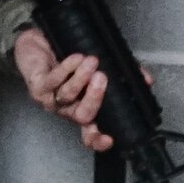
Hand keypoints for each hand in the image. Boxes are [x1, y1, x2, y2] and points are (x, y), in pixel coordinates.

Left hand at [12, 28, 152, 153]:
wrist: (36, 42)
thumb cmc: (68, 57)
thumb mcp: (102, 64)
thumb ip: (124, 73)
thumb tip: (146, 79)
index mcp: (83, 109)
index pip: (91, 133)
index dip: (99, 140)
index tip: (109, 139)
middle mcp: (68, 109)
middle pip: (82, 116)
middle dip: (95, 98)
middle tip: (102, 78)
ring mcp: (51, 99)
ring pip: (68, 96)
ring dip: (81, 77)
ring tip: (91, 61)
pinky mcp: (37, 85)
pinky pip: (53, 81)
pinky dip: (66, 69)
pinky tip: (75, 59)